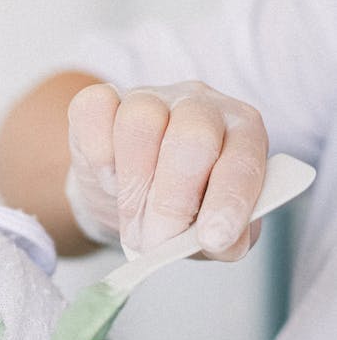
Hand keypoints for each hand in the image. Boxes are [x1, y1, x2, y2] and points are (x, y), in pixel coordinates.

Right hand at [64, 80, 268, 259]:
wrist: (127, 197)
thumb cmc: (180, 211)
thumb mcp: (211, 233)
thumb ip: (227, 240)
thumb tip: (219, 242)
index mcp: (242, 132)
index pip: (242, 160)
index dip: (228, 201)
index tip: (212, 240)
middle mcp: (200, 106)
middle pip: (192, 136)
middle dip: (172, 201)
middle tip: (156, 242)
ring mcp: (150, 97)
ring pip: (142, 121)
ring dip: (133, 184)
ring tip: (132, 220)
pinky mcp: (104, 99)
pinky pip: (97, 109)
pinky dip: (99, 152)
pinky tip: (108, 179)